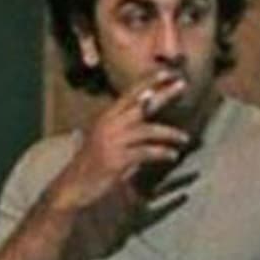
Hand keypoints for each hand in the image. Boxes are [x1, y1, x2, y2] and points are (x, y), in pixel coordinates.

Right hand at [46, 75, 190, 254]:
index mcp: (107, 117)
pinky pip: (146, 152)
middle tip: (182, 84)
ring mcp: (113, 141)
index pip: (130, 93)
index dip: (149, 81)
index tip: (167, 72)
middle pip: (142, 105)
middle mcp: (109, 124)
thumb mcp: (106, 139)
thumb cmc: (92, 164)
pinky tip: (172, 155)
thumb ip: (124, 126)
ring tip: (185, 138)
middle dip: (164, 94)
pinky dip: (162, 153)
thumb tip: (147, 113)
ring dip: (170, 133)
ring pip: (148, 130)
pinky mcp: (117, 159)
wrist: (74, 186)